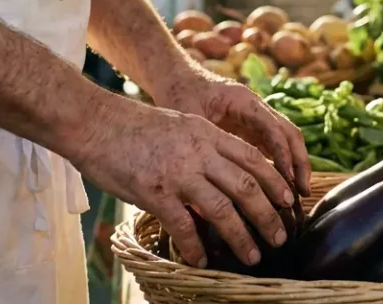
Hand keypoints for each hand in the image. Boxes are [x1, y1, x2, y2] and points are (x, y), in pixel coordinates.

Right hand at [72, 97, 293, 267]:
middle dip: (268, 214)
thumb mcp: (179, 125)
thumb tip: (221, 173)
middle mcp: (199, 152)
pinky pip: (182, 224)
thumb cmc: (132, 125)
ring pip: (222, 208)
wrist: (94, 121)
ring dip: (240, 235)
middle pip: (246, 185)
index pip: (252, 158)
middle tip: (280, 235)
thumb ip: (203, 147)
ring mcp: (177, 172)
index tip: (288, 200)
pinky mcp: (154, 191)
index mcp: (207, 133)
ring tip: (252, 255)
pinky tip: (201, 261)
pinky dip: (194, 246)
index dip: (275, 181)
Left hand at [154, 71, 311, 196]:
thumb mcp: (188, 119)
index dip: (282, 155)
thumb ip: (201, 147)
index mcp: (243, 101)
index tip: (288, 181)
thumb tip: (209, 188)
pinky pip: (273, 146)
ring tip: (298, 195)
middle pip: (289, 133)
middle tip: (302, 192)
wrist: (176, 78)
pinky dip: (280, 165)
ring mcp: (256, 117)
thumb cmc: (179, 95)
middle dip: (299, 162)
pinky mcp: (251, 128)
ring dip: (294, 165)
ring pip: (285, 140)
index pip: (272, 128)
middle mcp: (256, 107)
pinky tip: (279, 188)